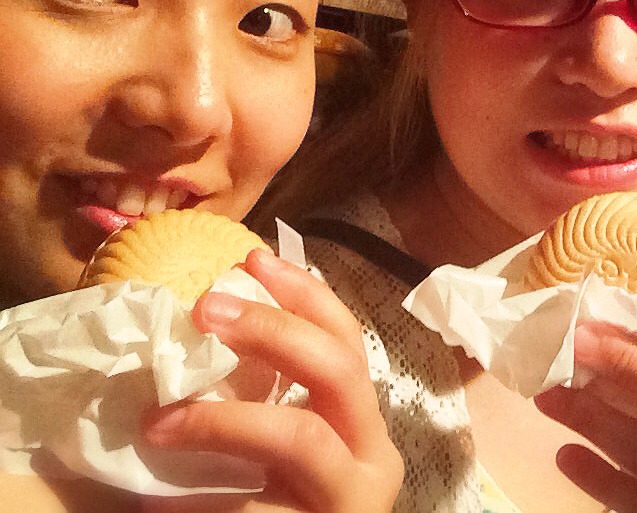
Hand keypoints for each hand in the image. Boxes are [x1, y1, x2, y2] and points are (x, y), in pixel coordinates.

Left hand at [137, 250, 402, 512]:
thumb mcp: (288, 455)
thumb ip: (272, 404)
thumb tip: (210, 337)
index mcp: (366, 427)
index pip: (348, 341)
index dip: (306, 294)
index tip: (252, 258)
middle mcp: (373, 458)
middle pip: (340, 370)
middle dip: (273, 330)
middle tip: (206, 310)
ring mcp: (350, 502)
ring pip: (299, 438)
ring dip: (223, 419)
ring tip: (157, 422)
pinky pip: (253, 512)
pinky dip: (198, 504)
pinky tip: (154, 504)